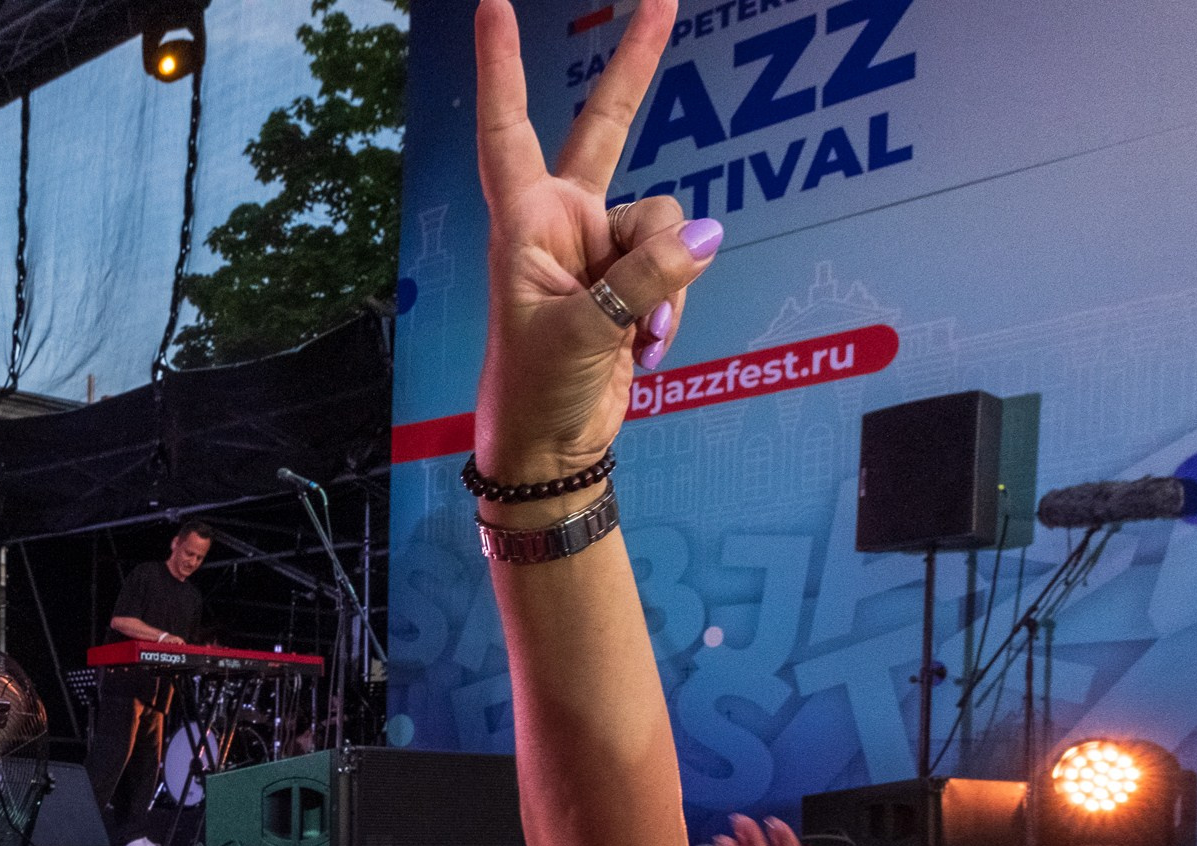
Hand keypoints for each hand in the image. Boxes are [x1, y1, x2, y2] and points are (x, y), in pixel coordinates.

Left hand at [471, 0, 718, 481]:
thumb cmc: (536, 391)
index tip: (492, 5)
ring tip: (637, 336)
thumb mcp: (584, 335)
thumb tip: (704, 239)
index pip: (510, 128)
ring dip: (665, 280)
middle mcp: (563, 223)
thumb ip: (646, 282)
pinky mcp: (634, 280)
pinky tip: (648, 347)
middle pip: (606, 127)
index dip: (504, 67)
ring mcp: (602, 249)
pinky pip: (679, 264)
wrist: (552, 449)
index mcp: (526, 223)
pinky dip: (673, 306)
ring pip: (665, 221)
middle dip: (636, 66)